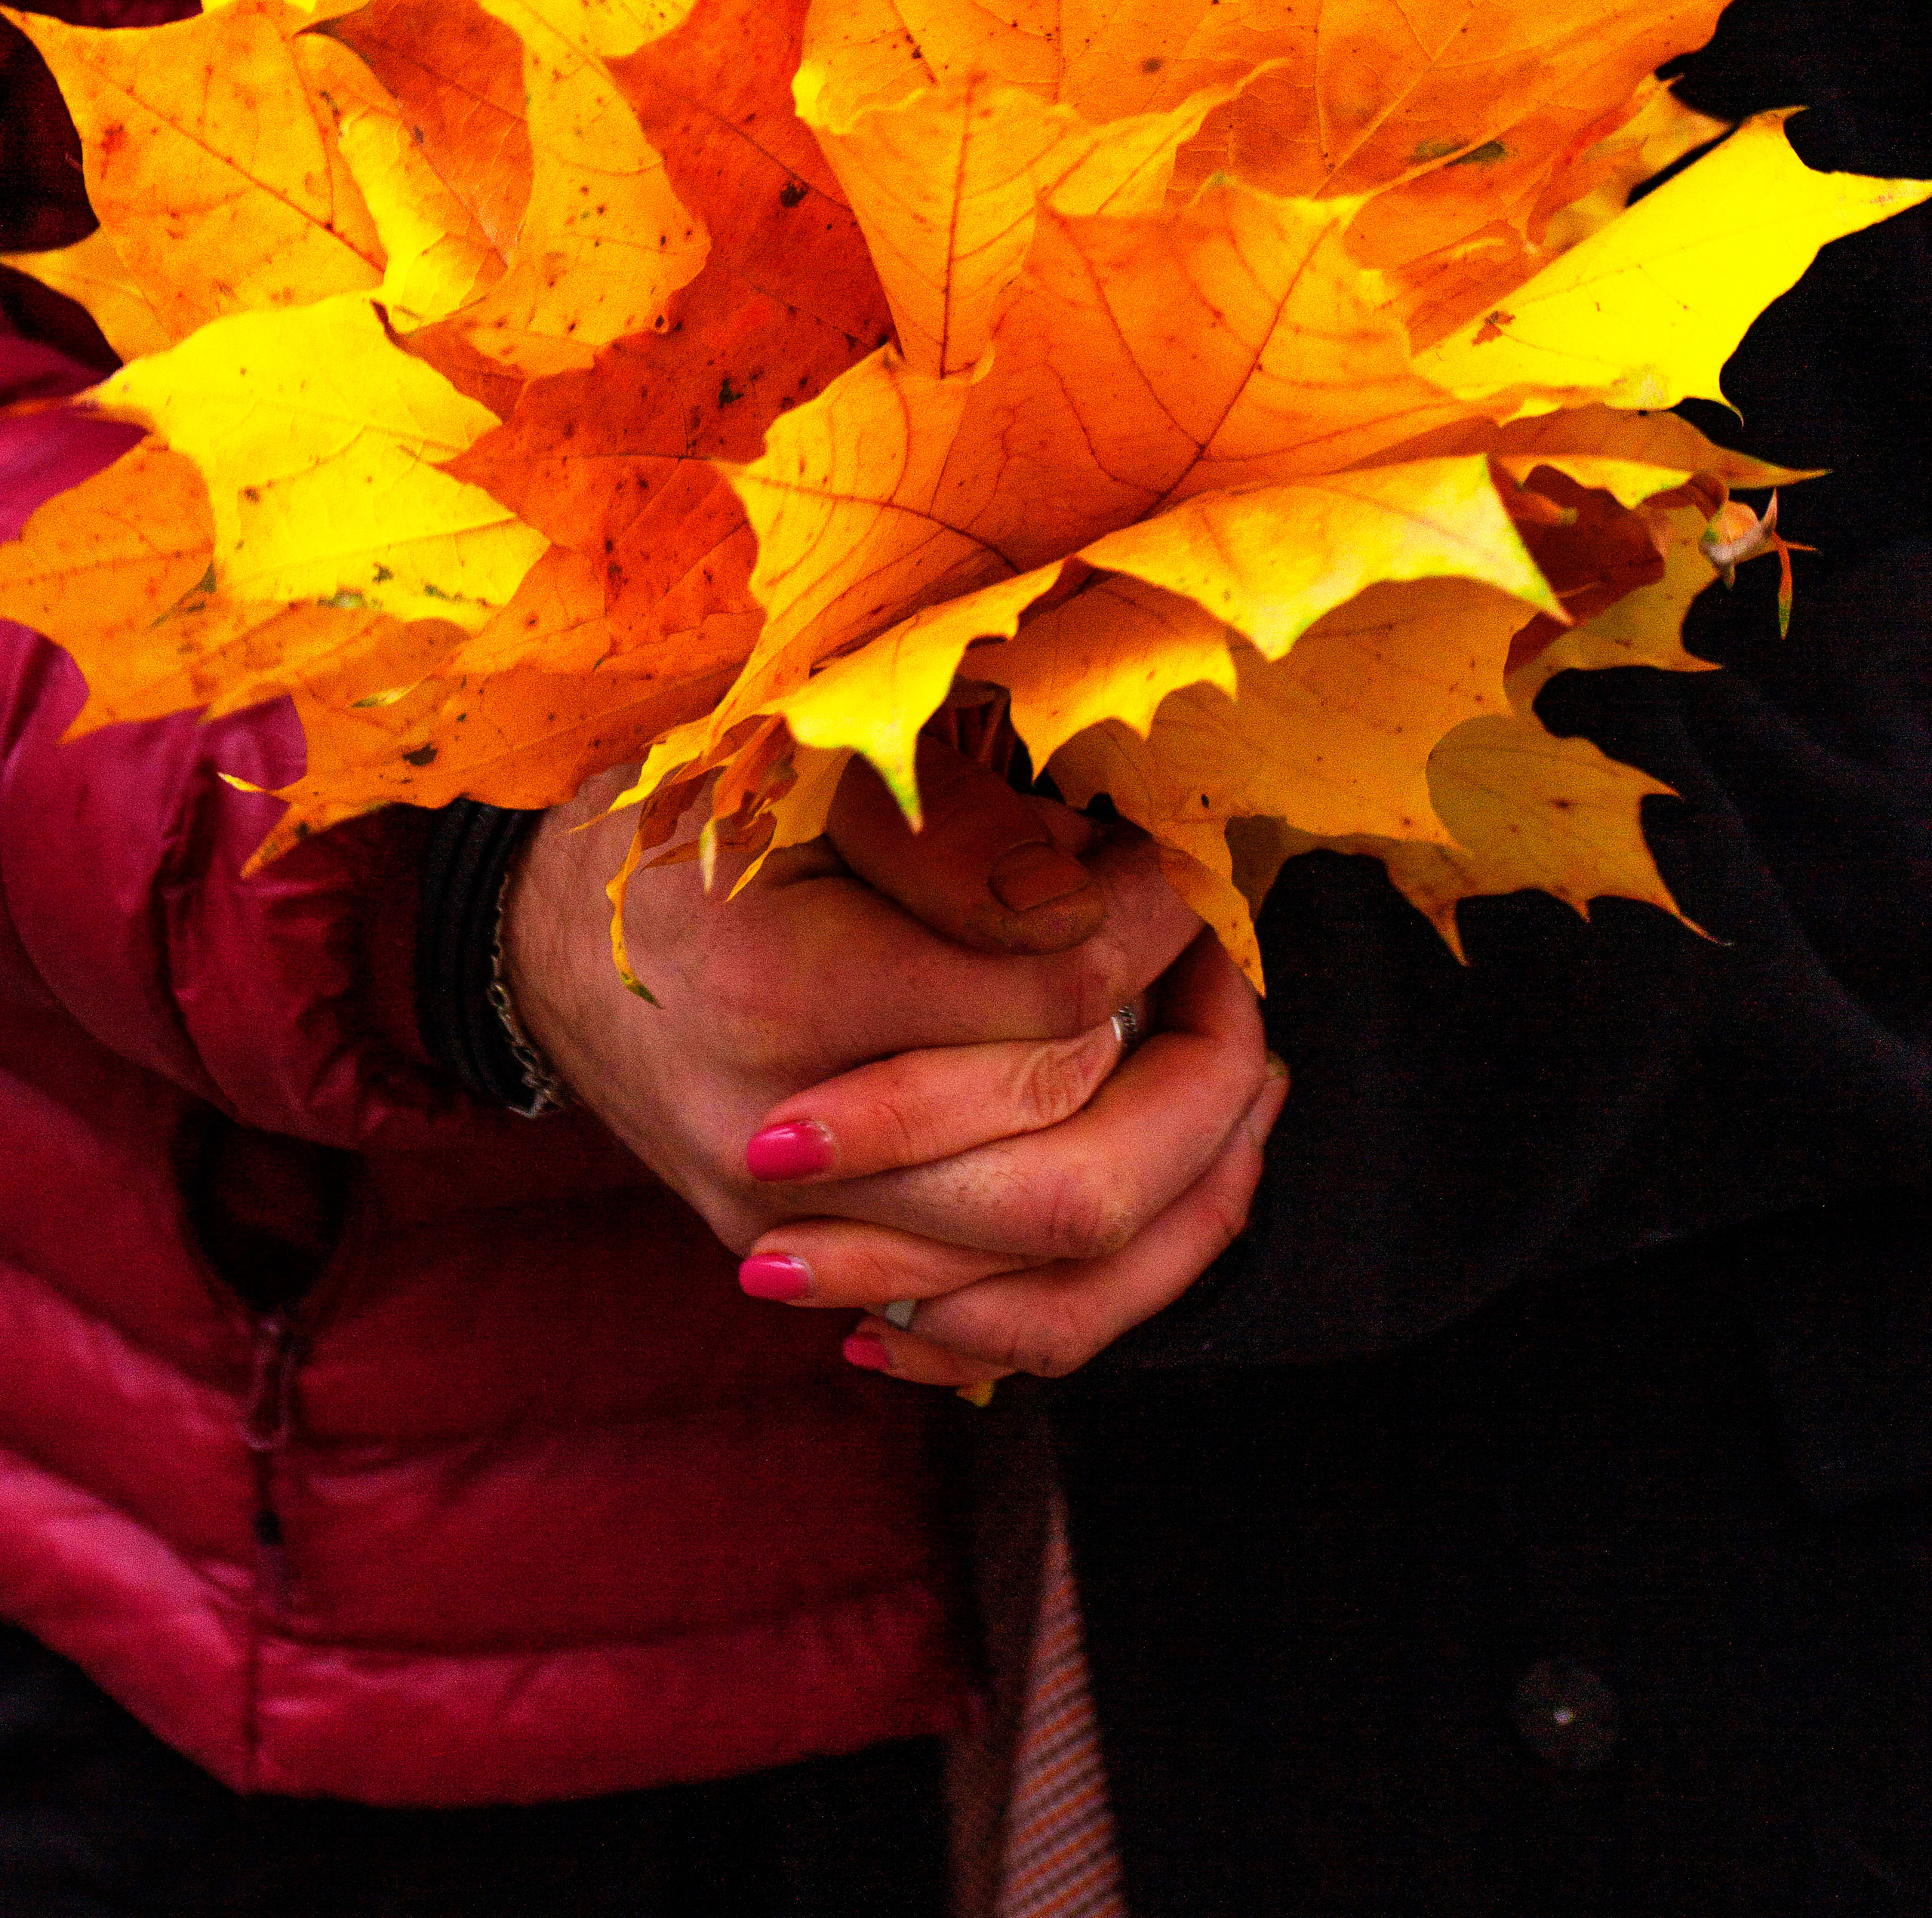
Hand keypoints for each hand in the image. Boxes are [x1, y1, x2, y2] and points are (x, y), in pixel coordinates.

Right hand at [501, 735, 1202, 1258]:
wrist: (544, 944)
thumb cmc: (682, 824)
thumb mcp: (796, 767)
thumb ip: (953, 828)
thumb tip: (1099, 891)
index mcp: (784, 993)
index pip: (1047, 1005)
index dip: (1145, 930)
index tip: (1159, 872)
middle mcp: (789, 1147)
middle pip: (1075, 1182)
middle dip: (1202, 1076)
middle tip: (1221, 973)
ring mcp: (799, 1234)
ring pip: (1058, 1286)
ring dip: (1192, 1187)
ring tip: (1245, 1081)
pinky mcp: (809, 1268)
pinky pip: (999, 1331)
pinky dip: (1114, 1275)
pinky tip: (1179, 1184)